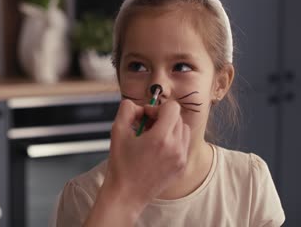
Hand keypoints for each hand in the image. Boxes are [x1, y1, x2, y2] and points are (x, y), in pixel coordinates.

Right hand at [84, 99, 189, 225]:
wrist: (126, 194)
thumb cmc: (120, 164)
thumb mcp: (117, 131)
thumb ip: (127, 109)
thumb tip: (140, 106)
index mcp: (161, 138)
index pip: (172, 107)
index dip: (157, 107)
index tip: (146, 117)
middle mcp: (176, 147)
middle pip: (177, 117)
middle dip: (162, 118)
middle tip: (145, 128)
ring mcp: (181, 158)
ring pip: (183, 130)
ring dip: (170, 128)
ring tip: (153, 138)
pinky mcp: (182, 167)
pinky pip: (183, 145)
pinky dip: (173, 142)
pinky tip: (157, 150)